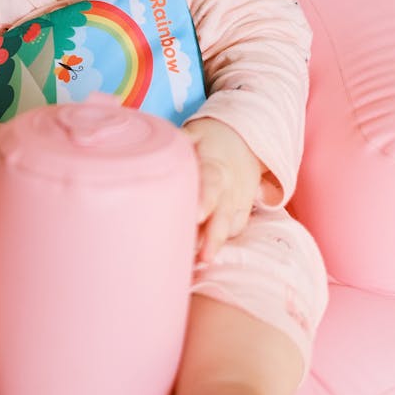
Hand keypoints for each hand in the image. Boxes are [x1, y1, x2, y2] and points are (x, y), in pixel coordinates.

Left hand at [182, 118, 263, 263]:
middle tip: (203, 256)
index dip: (206, 200)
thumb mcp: (195, 133)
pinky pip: (236, 227)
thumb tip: (150, 152)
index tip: (197, 216)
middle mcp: (229, 185)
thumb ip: (178, 144)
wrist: (244, 138)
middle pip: (224, 212)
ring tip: (201, 261)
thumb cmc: (209, 139)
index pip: (212, 182)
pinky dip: (223, 239)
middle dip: (214, 235)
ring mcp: (238, 199)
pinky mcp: (243, 209)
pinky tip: (206, 251)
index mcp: (215, 164)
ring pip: (231, 224)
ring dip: (216, 243)